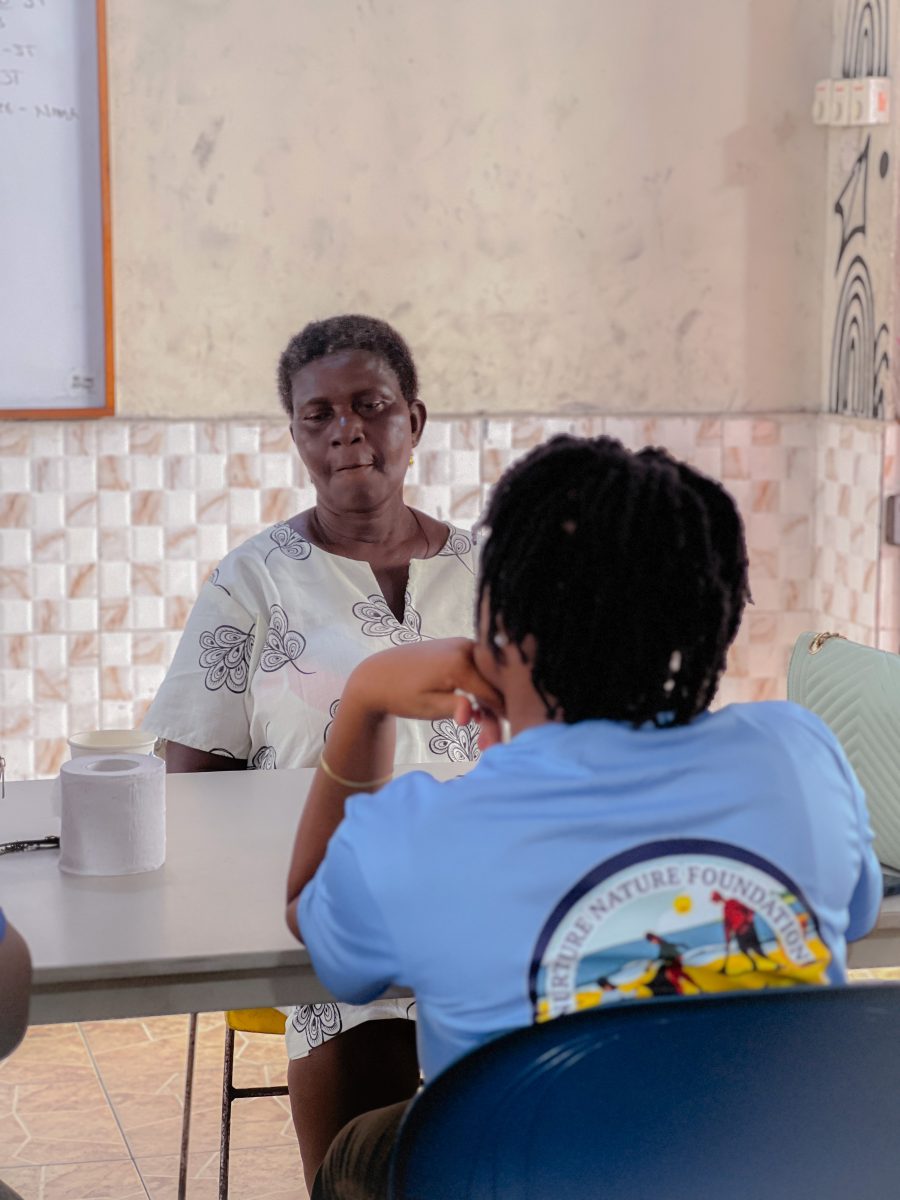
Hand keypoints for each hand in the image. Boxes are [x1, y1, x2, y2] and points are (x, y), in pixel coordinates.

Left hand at [347, 638, 505, 749]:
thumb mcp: (426, 706)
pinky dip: (480, 689)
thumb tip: (471, 714)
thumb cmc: (400, 694)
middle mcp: (466, 647)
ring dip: (489, 701)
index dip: (500, 719)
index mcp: (459, 663)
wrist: (378, 674)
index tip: (498, 740)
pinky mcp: (459, 646)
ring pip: (489, 677)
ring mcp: (463, 644)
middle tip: (487, 741)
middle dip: (495, 713)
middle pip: (495, 684)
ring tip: (479, 727)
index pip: (494, 694)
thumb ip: (453, 708)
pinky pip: (480, 669)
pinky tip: (474, 709)